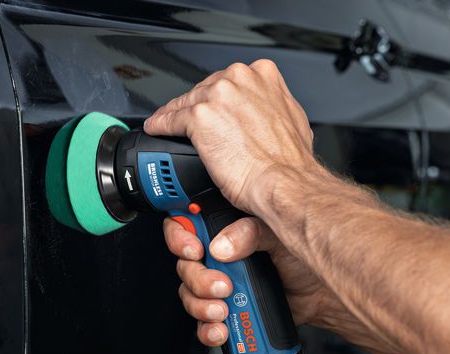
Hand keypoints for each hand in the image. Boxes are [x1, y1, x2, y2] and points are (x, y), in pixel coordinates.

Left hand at [144, 60, 316, 214]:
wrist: (284, 182)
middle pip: (205, 89)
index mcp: (263, 74)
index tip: (212, 108)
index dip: (216, 98)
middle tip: (190, 124)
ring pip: (186, 102)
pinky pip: (171, 119)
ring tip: (166, 126)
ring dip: (174, 114)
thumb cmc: (290, 161)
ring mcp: (218, 95)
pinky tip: (157, 130)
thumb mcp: (293, 120)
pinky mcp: (200, 116)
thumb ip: (273, 107)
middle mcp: (239, 79)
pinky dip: (161, 125)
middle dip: (197, 106)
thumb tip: (265, 113)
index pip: (228, 82)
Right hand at [163, 216, 329, 346]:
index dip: (181, 237)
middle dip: (197, 278)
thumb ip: (249, 231)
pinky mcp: (229, 308)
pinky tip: (222, 328)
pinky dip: (208, 328)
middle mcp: (221, 254)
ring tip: (223, 309)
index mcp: (228, 226)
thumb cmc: (309, 257)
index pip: (186, 224)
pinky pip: (204, 321)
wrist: (326, 296)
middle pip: (185, 264)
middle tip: (222, 284)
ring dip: (201, 305)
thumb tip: (222, 246)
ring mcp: (224, 283)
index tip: (194, 250)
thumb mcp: (278, 232)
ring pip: (190, 294)